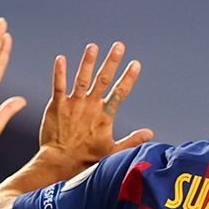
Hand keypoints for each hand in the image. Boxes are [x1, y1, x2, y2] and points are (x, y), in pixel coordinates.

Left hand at [38, 42, 153, 172]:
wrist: (60, 163)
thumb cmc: (86, 159)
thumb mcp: (112, 152)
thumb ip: (132, 140)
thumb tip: (150, 133)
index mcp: (104, 116)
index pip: (120, 93)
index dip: (129, 78)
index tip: (136, 63)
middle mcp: (90, 106)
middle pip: (103, 79)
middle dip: (112, 62)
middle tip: (119, 45)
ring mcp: (73, 104)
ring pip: (82, 79)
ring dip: (88, 62)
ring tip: (93, 46)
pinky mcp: (57, 106)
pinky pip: (58, 86)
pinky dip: (60, 72)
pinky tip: (60, 59)